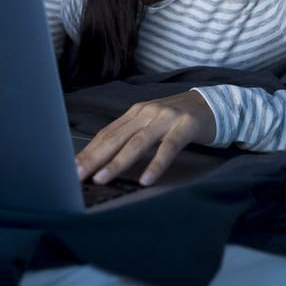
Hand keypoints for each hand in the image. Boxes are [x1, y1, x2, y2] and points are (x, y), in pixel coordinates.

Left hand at [74, 90, 215, 186]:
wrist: (214, 105)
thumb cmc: (180, 119)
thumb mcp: (152, 123)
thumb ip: (133, 135)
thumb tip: (106, 159)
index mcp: (135, 113)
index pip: (106, 133)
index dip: (89, 151)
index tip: (71, 168)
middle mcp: (147, 113)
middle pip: (116, 137)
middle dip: (94, 158)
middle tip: (77, 175)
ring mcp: (166, 118)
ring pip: (137, 143)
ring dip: (117, 162)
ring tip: (102, 178)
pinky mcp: (185, 127)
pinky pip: (168, 148)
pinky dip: (155, 164)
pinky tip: (146, 180)